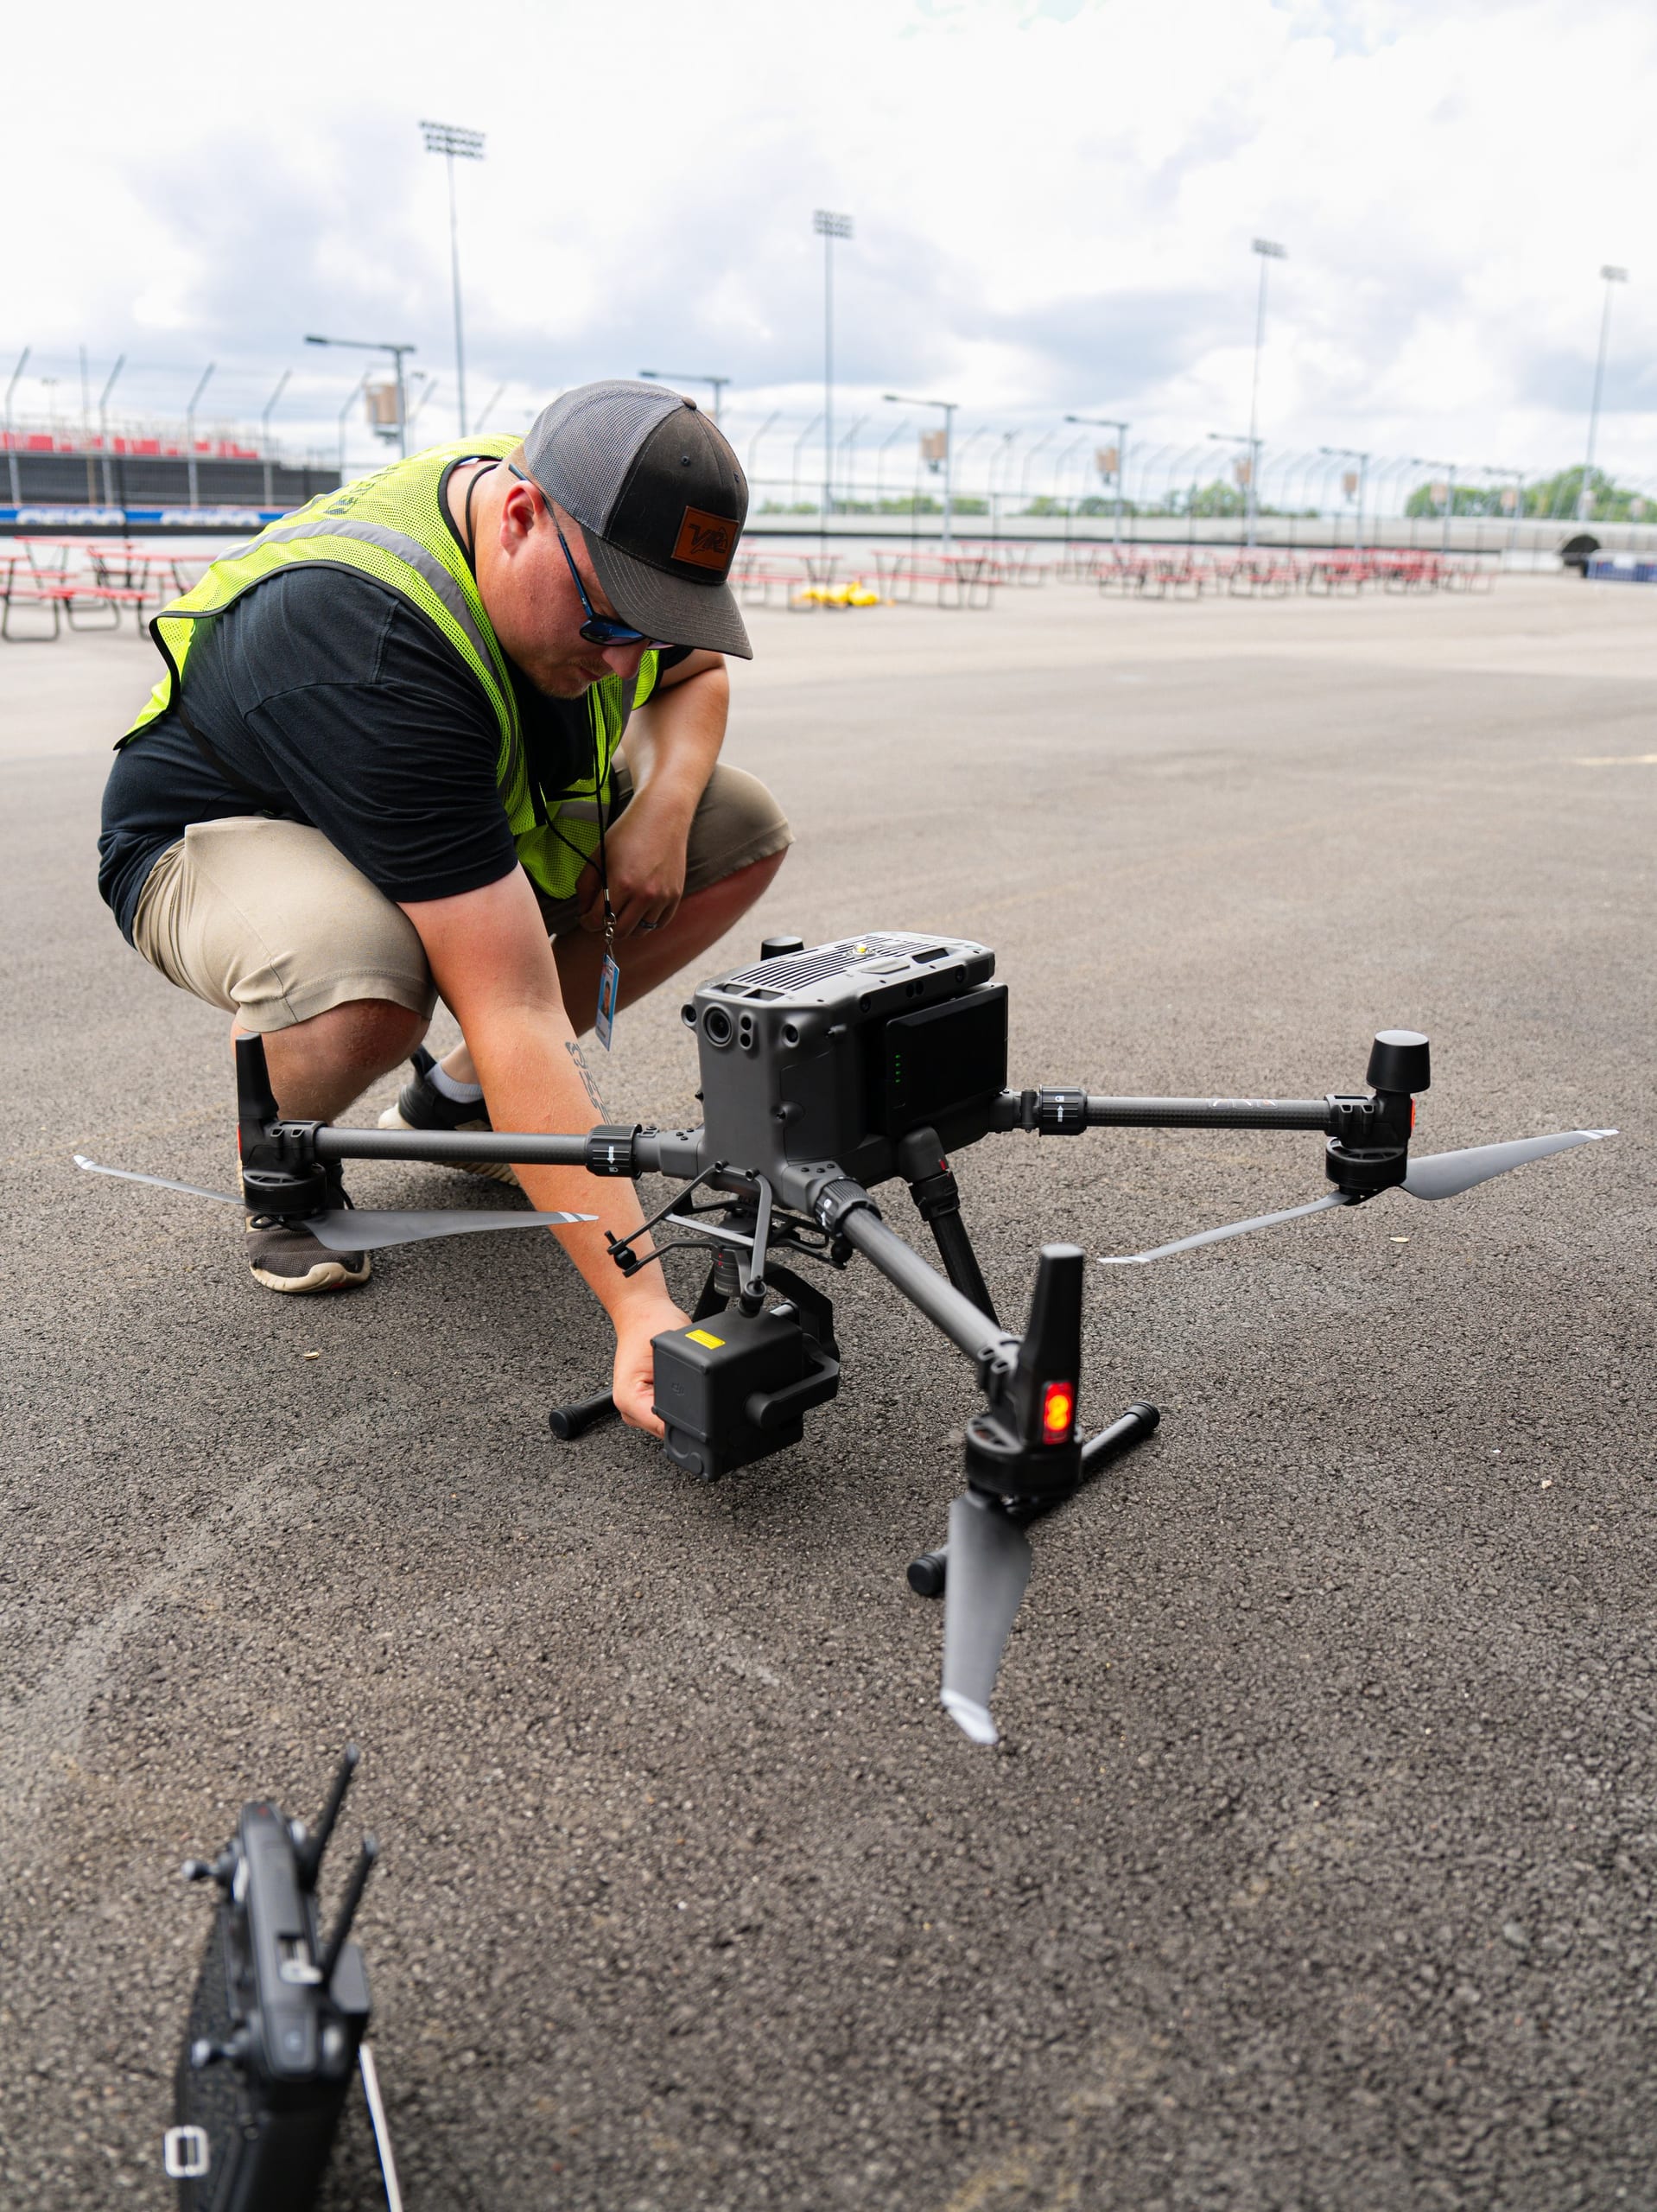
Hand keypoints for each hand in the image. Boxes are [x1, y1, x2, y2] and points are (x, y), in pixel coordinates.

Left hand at [577, 794, 689, 937]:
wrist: (663, 816)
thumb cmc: (627, 833)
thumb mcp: (599, 855)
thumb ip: (586, 885)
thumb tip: (584, 911)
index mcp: (621, 884)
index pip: (597, 920)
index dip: (587, 922)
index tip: (586, 917)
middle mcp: (644, 895)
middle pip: (619, 931)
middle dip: (606, 927)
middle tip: (602, 917)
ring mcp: (662, 897)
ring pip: (640, 931)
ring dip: (627, 926)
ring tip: (621, 913)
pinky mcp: (675, 896)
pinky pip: (659, 923)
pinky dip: (647, 922)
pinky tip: (639, 910)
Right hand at [610, 1294, 688, 1435]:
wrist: (642, 1312)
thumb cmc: (651, 1324)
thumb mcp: (669, 1355)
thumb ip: (679, 1388)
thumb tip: (694, 1416)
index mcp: (628, 1401)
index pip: (666, 1430)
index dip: (688, 1424)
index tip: (701, 1413)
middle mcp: (629, 1409)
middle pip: (668, 1430)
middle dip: (686, 1414)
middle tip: (691, 1385)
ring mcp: (638, 1407)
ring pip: (671, 1424)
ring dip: (683, 1408)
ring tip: (681, 1379)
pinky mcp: (648, 1402)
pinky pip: (670, 1413)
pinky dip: (680, 1402)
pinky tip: (680, 1383)